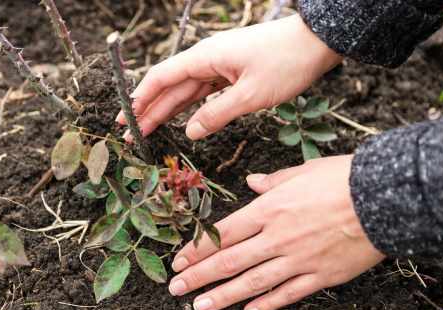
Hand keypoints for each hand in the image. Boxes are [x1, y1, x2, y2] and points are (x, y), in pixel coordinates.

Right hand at [117, 14, 341, 140]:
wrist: (318, 42)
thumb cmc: (287, 63)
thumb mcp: (251, 95)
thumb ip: (216, 115)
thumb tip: (190, 132)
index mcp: (205, 57)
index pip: (162, 78)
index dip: (140, 98)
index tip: (125, 119)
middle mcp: (207, 59)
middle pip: (170, 87)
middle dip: (149, 111)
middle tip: (131, 134)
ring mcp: (219, 65)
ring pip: (186, 92)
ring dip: (167, 111)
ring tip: (148, 131)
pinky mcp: (232, 72)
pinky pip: (204, 92)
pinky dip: (191, 108)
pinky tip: (182, 121)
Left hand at [168, 156, 384, 309]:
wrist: (383, 197)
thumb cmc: (342, 179)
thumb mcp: (301, 171)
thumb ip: (271, 181)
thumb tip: (250, 181)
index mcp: (268, 210)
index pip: (222, 233)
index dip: (197, 250)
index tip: (178, 261)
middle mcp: (277, 238)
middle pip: (229, 261)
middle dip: (198, 277)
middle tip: (176, 289)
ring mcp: (297, 259)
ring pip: (252, 283)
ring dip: (222, 296)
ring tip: (199, 306)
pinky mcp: (320, 275)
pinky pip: (288, 293)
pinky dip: (267, 305)